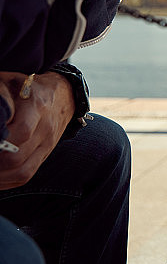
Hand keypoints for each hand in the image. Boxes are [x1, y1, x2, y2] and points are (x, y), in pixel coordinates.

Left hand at [0, 72, 73, 189]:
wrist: (64, 95)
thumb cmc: (29, 87)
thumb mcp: (11, 82)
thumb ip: (0, 97)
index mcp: (37, 106)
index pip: (21, 132)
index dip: (0, 142)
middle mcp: (45, 128)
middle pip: (17, 157)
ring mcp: (47, 144)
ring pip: (22, 171)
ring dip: (0, 176)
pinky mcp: (45, 154)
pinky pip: (27, 175)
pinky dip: (7, 181)